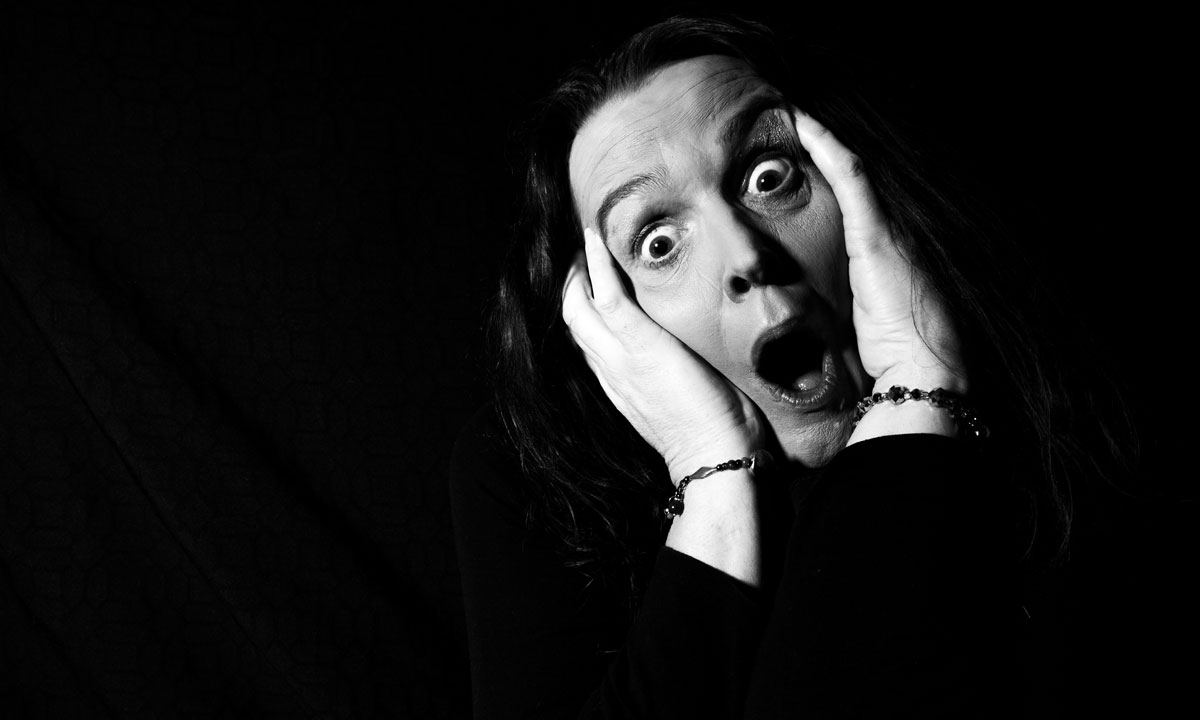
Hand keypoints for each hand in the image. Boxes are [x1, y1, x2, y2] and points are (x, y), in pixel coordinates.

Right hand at [561, 227, 764, 479]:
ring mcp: (619, 357)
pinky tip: (594, 238)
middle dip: (570, 280)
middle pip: (571, 316)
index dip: (585, 306)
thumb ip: (678, 378)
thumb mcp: (685, 403)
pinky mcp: (638, 344)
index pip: (589, 337)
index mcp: (620, 384)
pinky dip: (595, 263)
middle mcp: (610, 369)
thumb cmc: (716, 437)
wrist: (717, 460)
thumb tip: (699, 359)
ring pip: (577, 303)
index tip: (590, 283)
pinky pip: (605, 293)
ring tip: (585, 236)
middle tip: (579, 249)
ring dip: (577, 267)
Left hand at [791, 108, 966, 393]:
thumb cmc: (880, 370)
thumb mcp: (843, 336)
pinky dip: (828, 147)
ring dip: (821, 140)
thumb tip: (781, 322)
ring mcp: (885, 234)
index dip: (822, 180)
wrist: (920, 382)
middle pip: (848, 184)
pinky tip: (804, 123)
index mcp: (877, 263)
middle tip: (783, 121)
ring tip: (790, 113)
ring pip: (849, 172)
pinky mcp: (878, 235)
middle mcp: (886, 239)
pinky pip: (852, 177)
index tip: (786, 165)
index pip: (846, 210)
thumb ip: (820, 317)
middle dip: (820, 151)